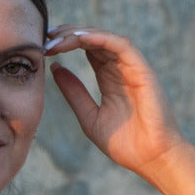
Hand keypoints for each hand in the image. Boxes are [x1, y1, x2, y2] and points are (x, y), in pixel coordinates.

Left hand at [45, 26, 183, 179]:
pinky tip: (80, 39)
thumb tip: (55, 69)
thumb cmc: (125, 143)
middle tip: (45, 38)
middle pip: (93, 39)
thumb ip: (74, 93)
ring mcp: (132, 68)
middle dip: (68, 34)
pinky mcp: (143, 70)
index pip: (86, 49)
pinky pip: (121, 45)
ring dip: (79, 34)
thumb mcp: (89, 117)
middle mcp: (121, 68)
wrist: (152, 159)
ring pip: (105, 38)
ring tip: (57, 38)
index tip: (42, 47)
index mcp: (109, 77)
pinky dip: (101, 38)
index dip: (65, 43)